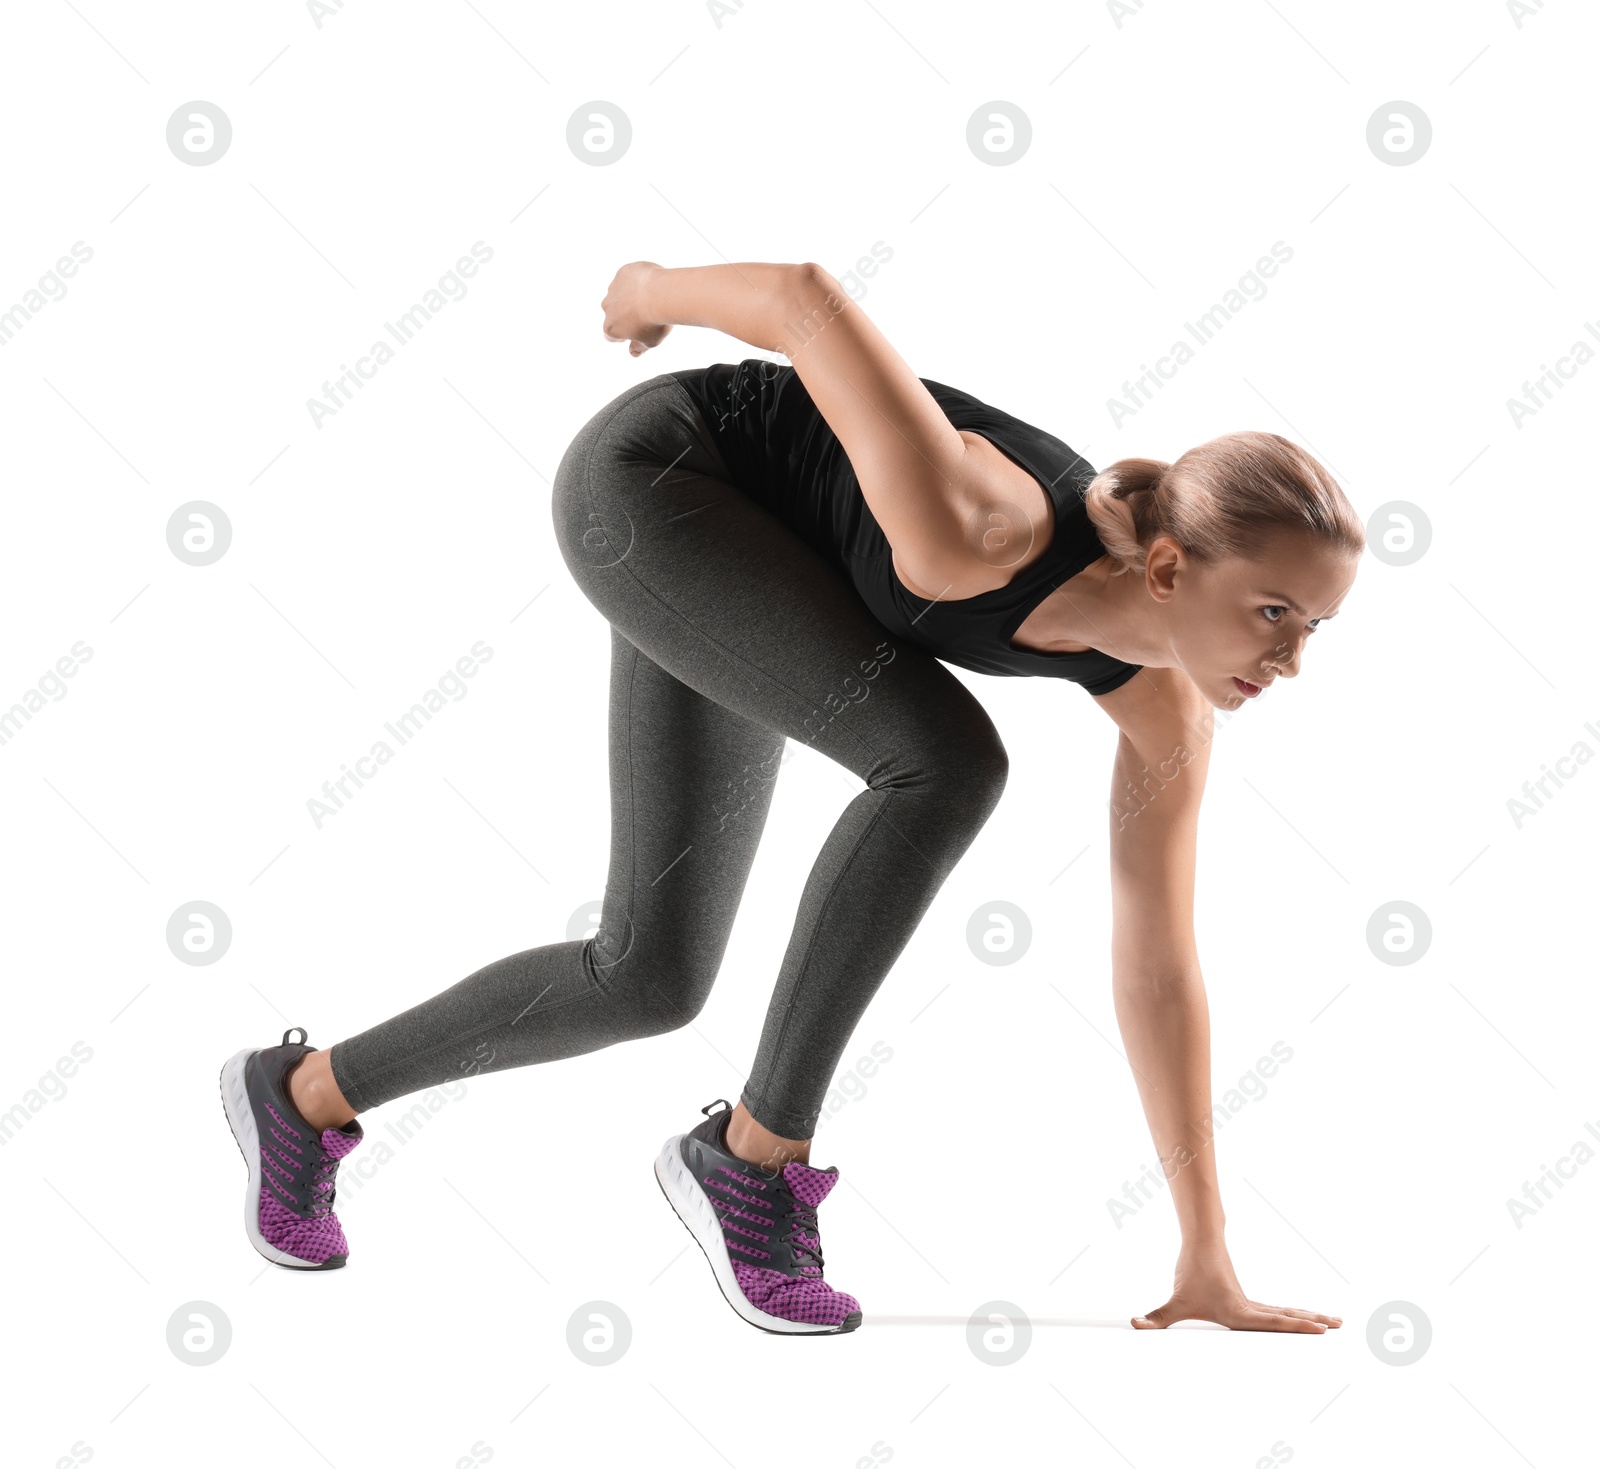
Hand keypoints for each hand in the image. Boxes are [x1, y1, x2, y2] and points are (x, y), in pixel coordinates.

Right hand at [600, 262, 671, 356]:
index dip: (621, 335)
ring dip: (629, 296)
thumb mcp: (650, 342)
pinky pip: (627, 278)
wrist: (662, 294)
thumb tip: (633, 353)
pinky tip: (650, 284)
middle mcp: (607, 307)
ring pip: (619, 294)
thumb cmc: (656, 321)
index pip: (610, 335)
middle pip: (613, 313)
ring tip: (649, 298)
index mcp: (611, 327)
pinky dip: (636, 281)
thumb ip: (639, 348)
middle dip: (624, 314)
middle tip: (644, 314)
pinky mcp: (623, 272)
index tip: (632, 332)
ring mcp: (614, 288)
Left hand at [1132, 1241, 1340, 1332]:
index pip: (1272, 1322)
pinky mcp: (1251, 1301)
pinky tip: (1308, 1318)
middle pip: (1287, 1316)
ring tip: (1336, 1322)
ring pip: (1287, 1311)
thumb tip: (1135, 1325)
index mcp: (1239, 1313)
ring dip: (1310, 1316)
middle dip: (1312, 1323)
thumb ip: (1156, 1319)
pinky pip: (1279, 1310)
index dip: (1296, 1326)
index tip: (1319, 1329)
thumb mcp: (1175, 1303)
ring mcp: (1253, 1304)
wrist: (1201, 1245)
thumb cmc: (1191, 1275)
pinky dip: (1296, 1315)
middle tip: (1338, 1325)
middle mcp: (1251, 1309)